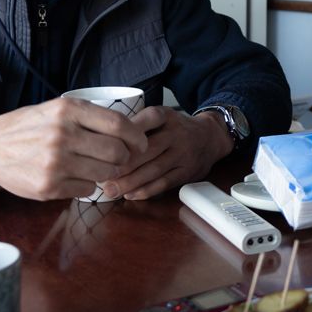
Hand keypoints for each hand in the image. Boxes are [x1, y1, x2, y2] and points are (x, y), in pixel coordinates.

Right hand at [0, 98, 148, 200]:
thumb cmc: (29, 127)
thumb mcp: (57, 109)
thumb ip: (89, 117)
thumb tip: (130, 132)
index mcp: (68, 110)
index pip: (119, 125)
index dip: (136, 137)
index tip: (140, 144)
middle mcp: (63, 134)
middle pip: (117, 152)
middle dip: (124, 158)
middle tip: (119, 159)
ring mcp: (55, 162)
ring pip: (105, 173)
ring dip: (107, 173)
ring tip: (97, 168)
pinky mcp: (49, 186)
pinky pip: (86, 189)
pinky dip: (87, 185)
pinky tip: (74, 177)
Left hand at [100, 106, 233, 199]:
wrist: (210, 137)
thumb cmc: (175, 128)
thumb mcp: (160, 117)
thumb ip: (138, 125)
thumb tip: (103, 141)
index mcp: (165, 116)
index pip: (142, 123)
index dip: (123, 137)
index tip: (103, 149)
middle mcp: (175, 133)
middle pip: (146, 151)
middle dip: (122, 166)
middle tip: (100, 178)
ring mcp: (183, 153)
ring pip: (154, 170)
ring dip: (131, 182)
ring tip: (111, 191)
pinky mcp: (188, 171)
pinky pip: (165, 183)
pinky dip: (146, 191)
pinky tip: (130, 195)